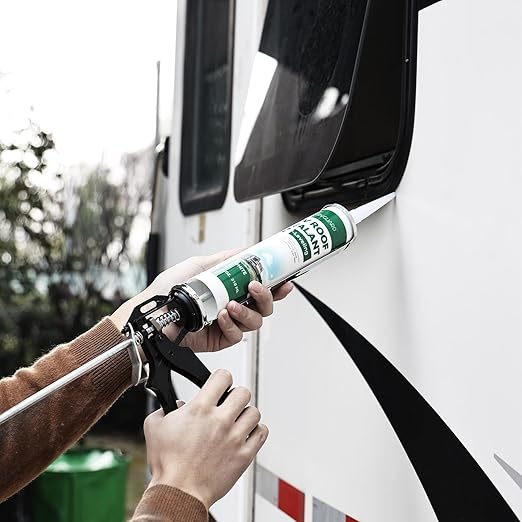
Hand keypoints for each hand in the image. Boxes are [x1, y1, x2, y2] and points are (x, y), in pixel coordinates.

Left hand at [111, 250, 292, 352]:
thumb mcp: (199, 265)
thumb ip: (225, 259)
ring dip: (247, 312)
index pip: (260, 288)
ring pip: (255, 322)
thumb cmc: (169, 290)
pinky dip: (231, 325)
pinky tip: (221, 317)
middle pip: (263, 306)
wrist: (154, 312)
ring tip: (232, 304)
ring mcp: (227, 324)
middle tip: (255, 288)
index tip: (284, 282)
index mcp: (230, 288)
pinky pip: (237, 335)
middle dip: (265, 297)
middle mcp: (231, 306)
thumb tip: (245, 250)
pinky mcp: (220, 339)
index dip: (275, 286)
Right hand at [144, 369, 267, 508]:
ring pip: (254, 412)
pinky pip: (261, 433)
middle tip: (229, 403)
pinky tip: (246, 433)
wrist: (178, 493)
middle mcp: (220, 420)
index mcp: (200, 409)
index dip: (221, 378)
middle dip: (235, 395)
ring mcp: (234, 437)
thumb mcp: (154, 427)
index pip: (223, 376)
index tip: (219, 384)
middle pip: (243, 392)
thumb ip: (165, 409)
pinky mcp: (244, 455)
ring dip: (246, 414)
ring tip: (238, 420)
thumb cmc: (167, 465)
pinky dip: (256, 431)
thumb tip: (175, 405)